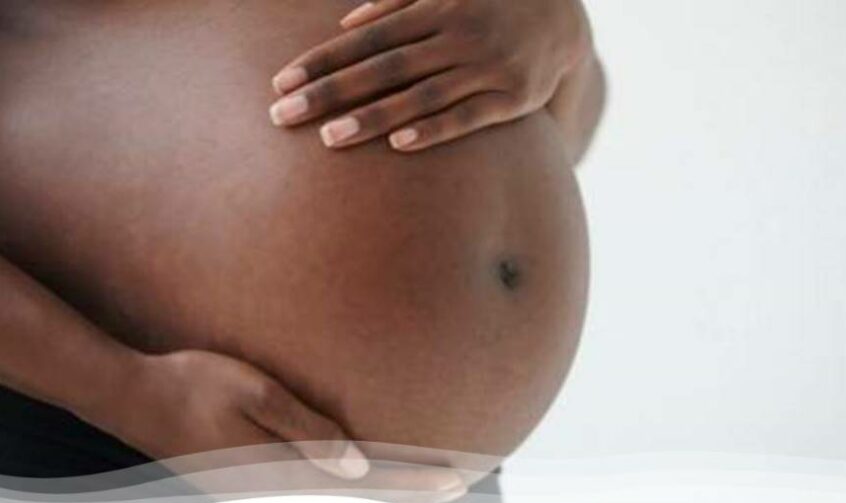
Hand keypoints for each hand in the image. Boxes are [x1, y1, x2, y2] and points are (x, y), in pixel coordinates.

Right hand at [93, 350, 467, 502]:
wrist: (131, 398)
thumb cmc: (192, 382)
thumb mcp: (252, 393)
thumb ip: (307, 430)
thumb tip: (358, 465)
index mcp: (280, 470)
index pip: (365, 481)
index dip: (413, 480)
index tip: (457, 477)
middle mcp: (275, 489)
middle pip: (359, 496)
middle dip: (410, 490)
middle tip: (459, 482)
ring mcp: (261, 488)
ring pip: (340, 494)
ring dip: (385, 488)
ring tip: (425, 483)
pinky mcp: (251, 478)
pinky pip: (316, 486)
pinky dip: (353, 484)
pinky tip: (365, 476)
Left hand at [269, 0, 591, 151]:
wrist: (562, 16)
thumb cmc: (487, 7)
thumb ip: (396, 5)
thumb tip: (344, 23)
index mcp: (433, 8)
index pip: (364, 38)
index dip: (322, 61)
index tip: (281, 83)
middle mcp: (456, 34)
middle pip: (382, 67)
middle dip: (330, 91)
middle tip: (283, 115)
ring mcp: (485, 66)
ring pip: (420, 94)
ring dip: (373, 116)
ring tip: (330, 139)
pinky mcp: (512, 98)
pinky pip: (467, 116)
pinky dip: (434, 129)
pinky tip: (399, 145)